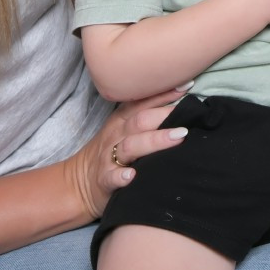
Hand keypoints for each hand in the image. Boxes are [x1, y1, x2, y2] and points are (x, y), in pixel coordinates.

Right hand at [67, 84, 190, 217]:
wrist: (79, 183)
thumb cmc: (110, 153)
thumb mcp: (123, 130)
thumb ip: (146, 118)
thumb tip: (182, 107)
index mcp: (121, 121)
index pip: (143, 103)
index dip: (164, 94)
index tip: (186, 86)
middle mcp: (115, 135)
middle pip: (140, 121)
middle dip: (164, 115)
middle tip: (190, 113)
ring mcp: (108, 157)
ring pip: (130, 146)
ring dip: (154, 141)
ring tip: (177, 137)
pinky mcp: (104, 180)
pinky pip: (111, 177)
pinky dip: (121, 176)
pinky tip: (131, 176)